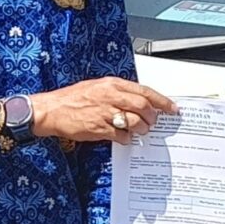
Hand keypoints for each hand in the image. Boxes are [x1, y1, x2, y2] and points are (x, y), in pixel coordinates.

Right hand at [31, 78, 177, 143]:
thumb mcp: (98, 87)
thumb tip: (138, 102)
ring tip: (139, 131)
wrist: (52, 109)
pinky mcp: (99, 128)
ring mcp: (105, 113)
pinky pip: (121, 136)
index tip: (172, 109)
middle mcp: (111, 96)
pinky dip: (127, 139)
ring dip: (141, 129)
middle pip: (144, 107)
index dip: (162, 101)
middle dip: (153, 117)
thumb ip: (118, 92)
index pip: (145, 91)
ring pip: (135, 122)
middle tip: (153, 123)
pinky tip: (124, 138)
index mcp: (112, 84)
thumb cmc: (73, 98)